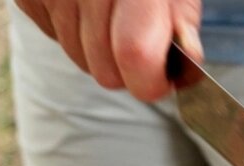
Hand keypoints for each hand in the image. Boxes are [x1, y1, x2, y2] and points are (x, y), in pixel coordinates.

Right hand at [15, 0, 203, 100]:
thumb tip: (187, 64)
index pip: (135, 53)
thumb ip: (183, 20)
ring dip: (99, 51)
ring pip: (79, 59)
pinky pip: (55, 39)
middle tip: (139, 41)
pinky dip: (74, 31)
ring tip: (111, 16)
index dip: (151, 80)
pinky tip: (85, 5)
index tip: (162, 80)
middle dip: (126, 69)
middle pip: (104, 70)